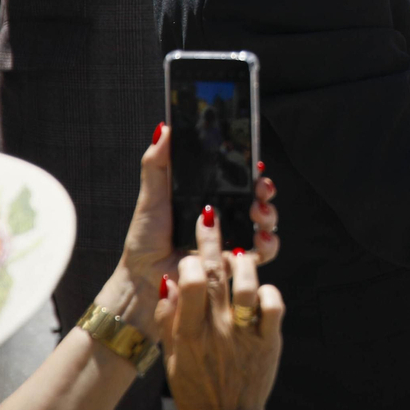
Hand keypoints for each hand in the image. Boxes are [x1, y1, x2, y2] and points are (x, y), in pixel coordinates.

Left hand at [95, 124, 278, 337]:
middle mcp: (224, 218)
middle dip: (264, 190)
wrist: (141, 282)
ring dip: (269, 214)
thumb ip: (157, 164)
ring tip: (258, 212)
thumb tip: (165, 128)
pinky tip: (261, 238)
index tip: (256, 163)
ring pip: (265, 223)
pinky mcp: (234, 265)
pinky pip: (261, 254)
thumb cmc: (144, 241)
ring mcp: (231, 240)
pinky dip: (268, 244)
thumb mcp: (151, 198)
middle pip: (257, 198)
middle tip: (260, 187)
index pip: (237, 179)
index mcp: (207, 199)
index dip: (251, 170)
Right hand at [157, 212, 283, 409]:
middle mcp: (219, 331)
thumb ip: (169, 319)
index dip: (190, 261)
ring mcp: (246, 335)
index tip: (188, 249)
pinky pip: (274, 304)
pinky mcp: (270, 340)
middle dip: (212, 241)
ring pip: (249, 286)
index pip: (190, 286)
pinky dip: (268, 290)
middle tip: (209, 216)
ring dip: (243, 264)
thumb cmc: (195, 385)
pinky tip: (261, 287)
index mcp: (190, 335)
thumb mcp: (172, 356)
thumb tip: (169, 281)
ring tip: (238, 254)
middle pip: (217, 277)